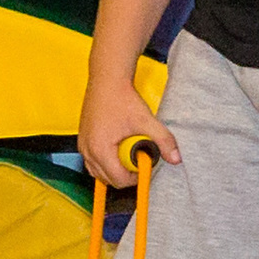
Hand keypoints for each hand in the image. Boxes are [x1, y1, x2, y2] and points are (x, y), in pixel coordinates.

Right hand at [78, 70, 176, 188]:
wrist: (107, 79)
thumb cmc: (122, 98)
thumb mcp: (146, 121)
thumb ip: (163, 140)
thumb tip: (176, 157)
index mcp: (101, 149)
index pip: (118, 179)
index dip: (135, 177)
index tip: (144, 165)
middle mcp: (87, 150)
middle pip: (106, 179)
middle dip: (124, 174)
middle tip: (137, 159)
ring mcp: (82, 145)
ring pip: (97, 172)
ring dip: (113, 169)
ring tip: (127, 154)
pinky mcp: (82, 140)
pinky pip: (92, 161)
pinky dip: (104, 161)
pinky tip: (117, 149)